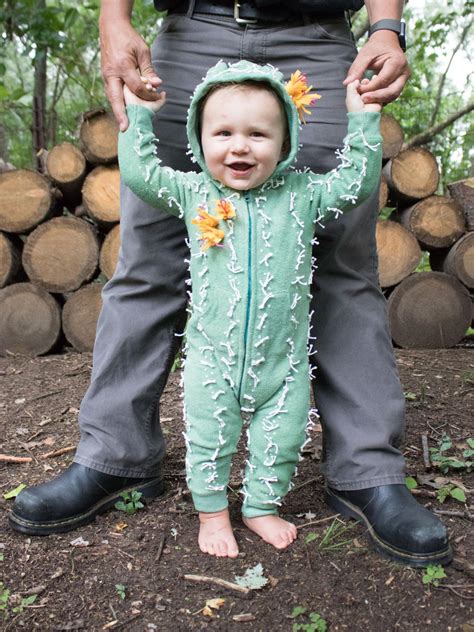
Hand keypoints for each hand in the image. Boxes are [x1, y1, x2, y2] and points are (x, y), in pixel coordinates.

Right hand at [99, 13, 162, 130]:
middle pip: (116, 98)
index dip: (148, 95)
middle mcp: (111, 73)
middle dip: (120, 114)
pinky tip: (122, 113)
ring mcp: (106, 76)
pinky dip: (116, 103)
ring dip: (117, 112)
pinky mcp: (105, 77)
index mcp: (122, 66)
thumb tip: (157, 84)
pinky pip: (111, 93)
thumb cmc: (128, 38)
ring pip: (111, 98)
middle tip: (125, 128)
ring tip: (124, 125)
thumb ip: (149, 69)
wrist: (111, 28)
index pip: (136, 87)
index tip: (158, 96)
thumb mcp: (142, 50)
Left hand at [343, 31, 409, 104]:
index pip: (383, 80)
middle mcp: (404, 72)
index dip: (369, 88)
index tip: (357, 90)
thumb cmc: (376, 47)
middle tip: (362, 99)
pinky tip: (371, 97)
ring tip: (366, 99)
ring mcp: (404, 78)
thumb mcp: (365, 55)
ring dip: (379, 99)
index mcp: (397, 62)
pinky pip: (392, 94)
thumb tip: (347, 83)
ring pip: (393, 95)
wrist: (387, 41)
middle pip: (392, 91)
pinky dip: (382, 98)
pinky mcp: (401, 83)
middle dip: (376, 97)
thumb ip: (357, 69)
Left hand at [346, 79, 381, 112]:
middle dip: (367, 82)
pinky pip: (380, 90)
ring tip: (373, 79)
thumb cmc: (355, 107)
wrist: (365, 116)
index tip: (360, 80)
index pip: (358, 86)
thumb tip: (356, 80)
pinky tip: (379, 83)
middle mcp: (364, 97)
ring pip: (373, 87)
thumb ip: (351, 86)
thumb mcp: (350, 95)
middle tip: (366, 81)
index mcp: (355, 97)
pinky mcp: (379, 99)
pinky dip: (379, 86)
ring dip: (373, 83)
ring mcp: (371, 98)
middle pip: (366, 86)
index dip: (359, 82)